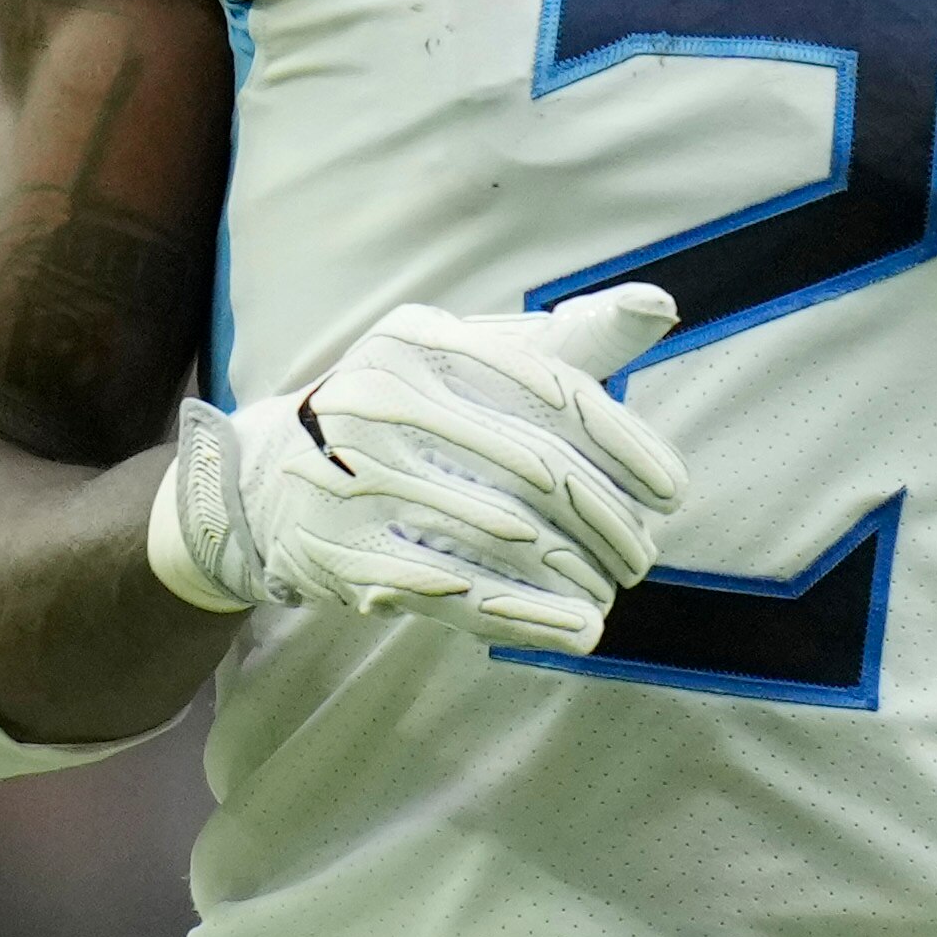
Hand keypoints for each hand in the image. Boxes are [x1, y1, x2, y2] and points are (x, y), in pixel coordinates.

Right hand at [149, 285, 688, 653]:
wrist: (265, 479)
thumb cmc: (399, 409)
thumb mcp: (466, 356)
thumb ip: (565, 341)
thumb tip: (658, 305)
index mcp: (421, 340)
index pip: (550, 389)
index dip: (624, 444)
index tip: (671, 491)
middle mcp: (384, 399)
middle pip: (534, 468)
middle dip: (606, 520)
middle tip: (642, 555)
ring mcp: (359, 481)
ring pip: (503, 535)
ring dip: (576, 572)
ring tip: (611, 590)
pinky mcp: (346, 556)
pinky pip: (457, 591)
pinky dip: (529, 615)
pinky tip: (577, 630)